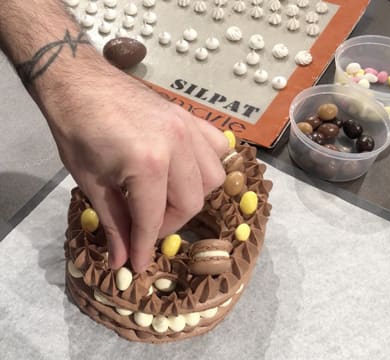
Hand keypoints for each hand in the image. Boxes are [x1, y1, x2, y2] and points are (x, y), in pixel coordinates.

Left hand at [48, 70, 228, 272]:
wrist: (78, 82)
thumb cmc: (76, 131)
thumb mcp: (91, 183)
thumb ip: (114, 223)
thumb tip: (122, 261)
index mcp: (147, 164)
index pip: (153, 218)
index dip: (144, 246)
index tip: (138, 265)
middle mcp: (177, 146)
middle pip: (190, 202)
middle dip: (169, 224)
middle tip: (147, 227)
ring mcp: (188, 129)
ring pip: (212, 178)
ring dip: (192, 196)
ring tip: (167, 198)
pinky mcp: (191, 118)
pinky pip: (217, 147)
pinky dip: (208, 163)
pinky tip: (190, 169)